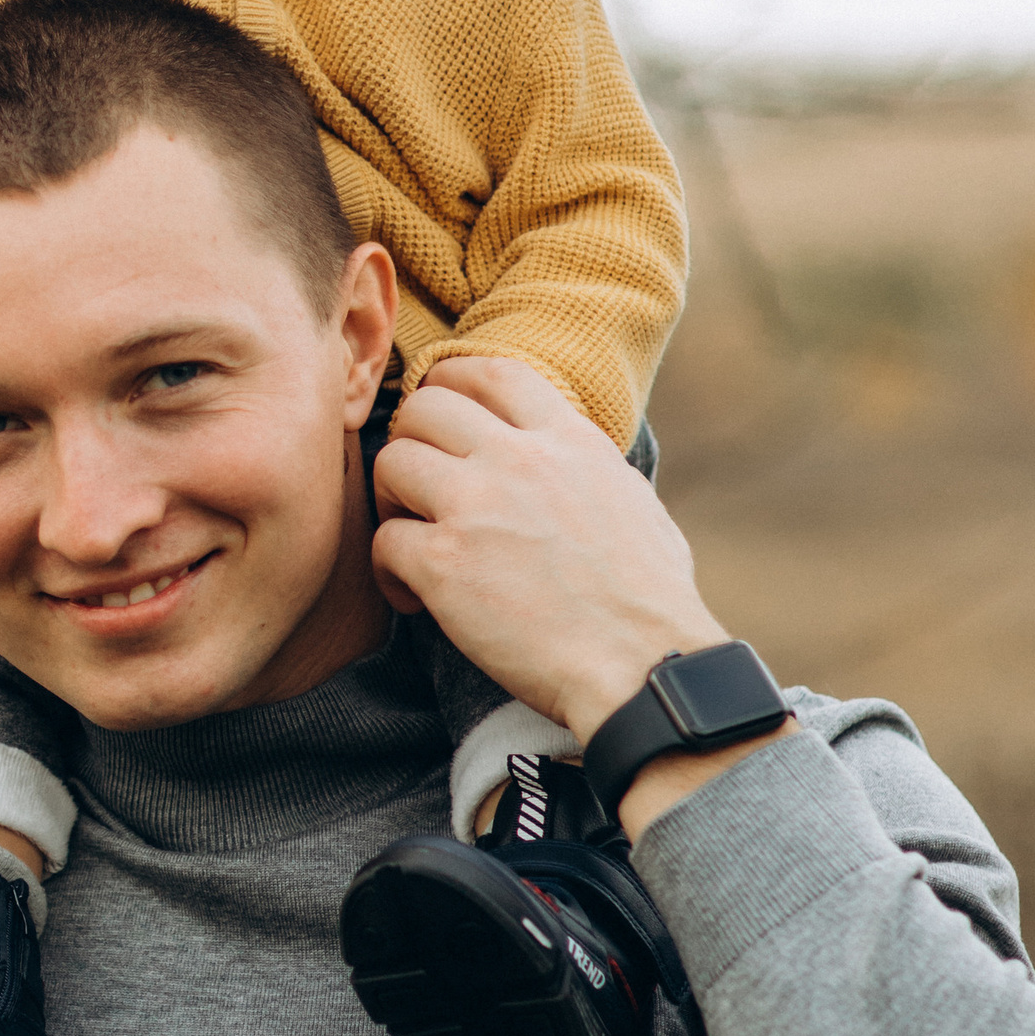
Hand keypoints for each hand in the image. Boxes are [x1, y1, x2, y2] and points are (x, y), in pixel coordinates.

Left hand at [371, 355, 734, 751]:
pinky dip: (389, 571)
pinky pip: (383, 540)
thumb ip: (588, 468)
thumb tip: (575, 464)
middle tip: (420, 488)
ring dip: (392, 500)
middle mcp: (519, 459)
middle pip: (425, 406)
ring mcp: (477, 506)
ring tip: (415, 539)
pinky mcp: (445, 564)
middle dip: (412, 442)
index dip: (451, 383)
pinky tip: (415, 597)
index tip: (442, 419)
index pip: (490, 370)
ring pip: (391, 461)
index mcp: (568, 440)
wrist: (642, 664)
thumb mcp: (633, 502)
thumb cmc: (652, 600)